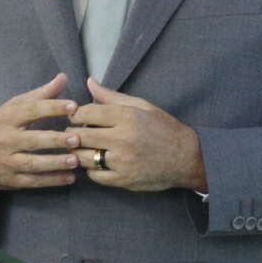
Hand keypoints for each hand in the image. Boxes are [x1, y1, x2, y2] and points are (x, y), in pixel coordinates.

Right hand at [0, 74, 79, 192]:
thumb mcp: (13, 108)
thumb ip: (40, 95)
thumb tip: (63, 77)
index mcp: (5, 118)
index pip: (30, 111)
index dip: (52, 107)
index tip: (73, 106)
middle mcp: (4, 140)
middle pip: (31, 140)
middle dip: (55, 140)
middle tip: (77, 138)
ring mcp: (6, 162)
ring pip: (32, 164)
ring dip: (55, 163)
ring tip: (76, 160)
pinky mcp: (10, 180)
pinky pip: (32, 181)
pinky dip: (51, 180)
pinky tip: (70, 177)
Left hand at [67, 78, 206, 192]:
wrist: (187, 158)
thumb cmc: (164, 128)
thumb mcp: (142, 106)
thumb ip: (112, 96)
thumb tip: (89, 82)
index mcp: (127, 117)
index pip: (86, 112)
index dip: (76, 113)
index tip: (77, 116)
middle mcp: (122, 139)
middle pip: (80, 135)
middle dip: (73, 133)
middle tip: (76, 133)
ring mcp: (122, 162)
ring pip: (84, 157)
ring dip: (81, 152)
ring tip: (87, 148)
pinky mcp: (123, 180)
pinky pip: (94, 175)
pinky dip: (92, 169)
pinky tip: (99, 162)